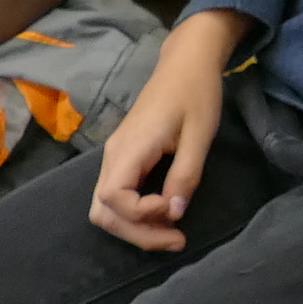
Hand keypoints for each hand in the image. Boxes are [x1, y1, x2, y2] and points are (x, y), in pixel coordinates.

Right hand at [89, 13, 239, 251]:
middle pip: (103, 212)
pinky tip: (164, 215)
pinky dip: (136, 214)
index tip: (175, 209)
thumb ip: (185, 176)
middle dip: (137, 234)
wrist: (186, 63)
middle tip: (177, 240)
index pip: (112, 199)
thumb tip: (174, 214)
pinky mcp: (123, 159)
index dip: (142, 215)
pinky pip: (117, 197)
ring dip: (135, 228)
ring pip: (106, 208)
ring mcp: (115, 157)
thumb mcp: (199, 136)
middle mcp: (113, 156)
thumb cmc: (195, 93)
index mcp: (129, 148)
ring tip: (172, 233)